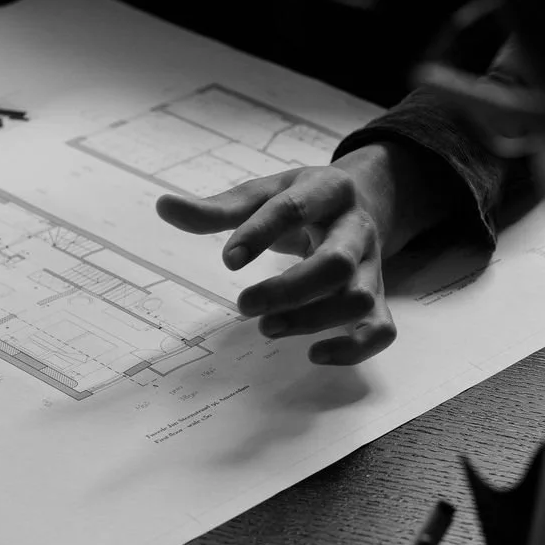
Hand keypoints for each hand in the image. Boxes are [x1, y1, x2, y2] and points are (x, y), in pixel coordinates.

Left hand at [157, 151, 402, 365]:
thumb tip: (162, 207)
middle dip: (288, 290)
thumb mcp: (263, 193)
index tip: (227, 260)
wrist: (361, 201)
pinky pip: (381, 330)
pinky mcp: (378, 297)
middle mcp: (356, 228)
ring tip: (266, 327)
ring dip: (312, 320)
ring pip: (359, 299)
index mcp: (327, 190)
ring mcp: (372, 265)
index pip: (295, 208)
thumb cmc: (302, 202)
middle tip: (243, 306)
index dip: (260, 233)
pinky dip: (354, 349)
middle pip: (336, 262)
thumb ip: (216, 209)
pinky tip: (314, 355)